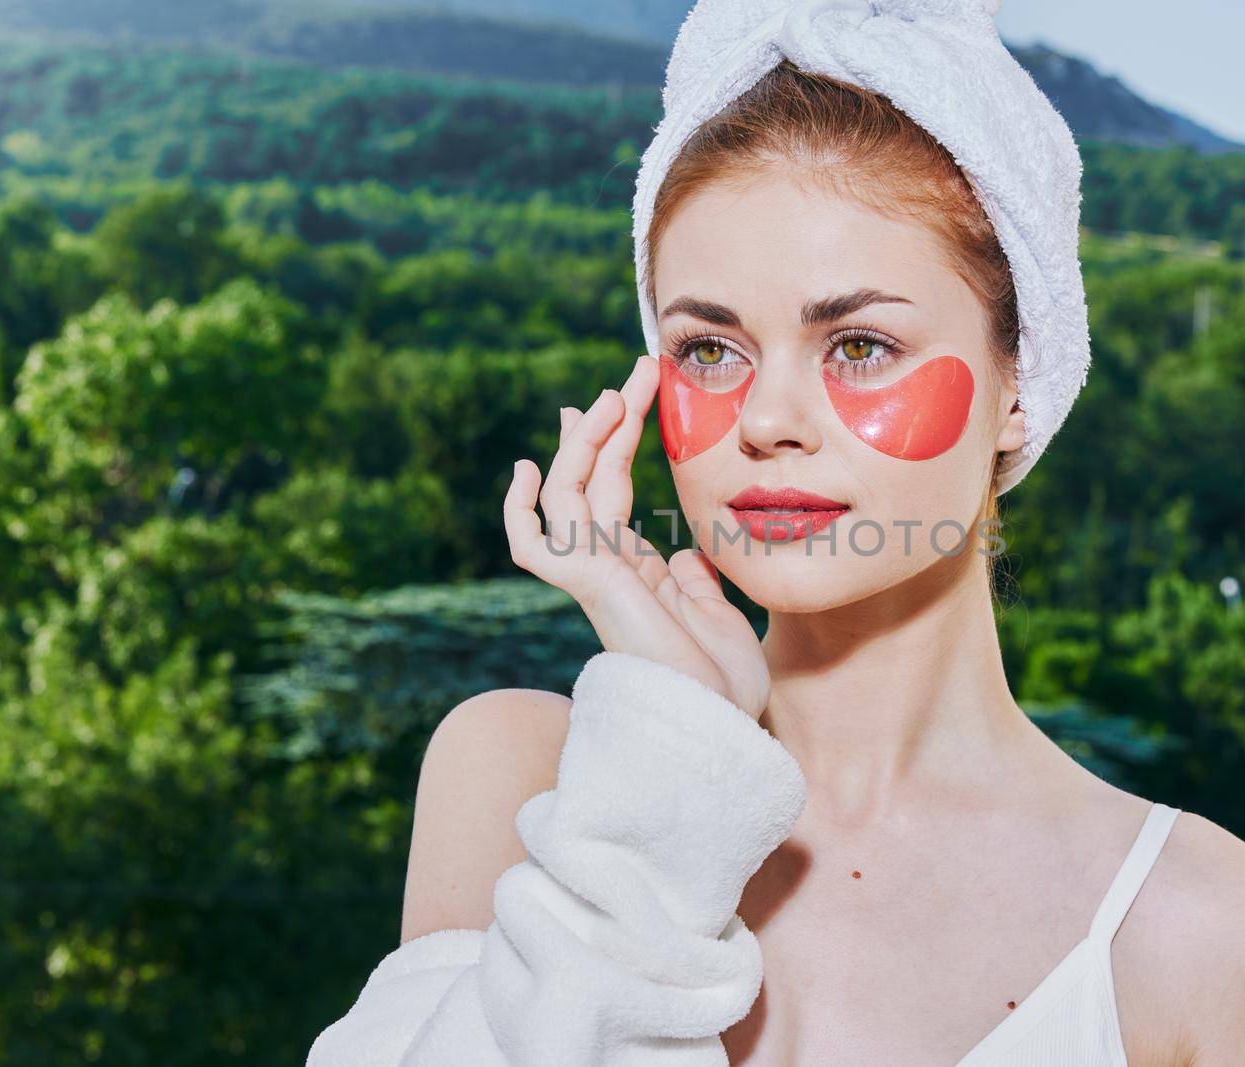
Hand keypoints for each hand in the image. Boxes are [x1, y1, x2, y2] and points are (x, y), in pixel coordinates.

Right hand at [503, 355, 771, 719]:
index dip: (613, 445)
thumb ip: (695, 580)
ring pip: (570, 494)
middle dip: (608, 424)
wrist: (721, 724)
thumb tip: (684, 553)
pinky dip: (521, 508)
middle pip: (593, 481)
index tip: (618, 402)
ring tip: (616, 395)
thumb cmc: (723, 686)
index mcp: (638, 574)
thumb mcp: (718, 616)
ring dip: (589, 439)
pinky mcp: (587, 587)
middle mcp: (608, 571)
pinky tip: (529, 467)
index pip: (612, 495)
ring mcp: (593, 578)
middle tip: (635, 374)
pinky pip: (535, 544)